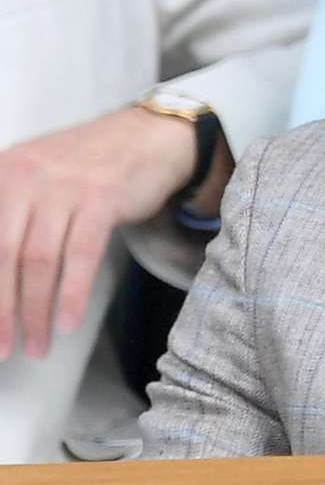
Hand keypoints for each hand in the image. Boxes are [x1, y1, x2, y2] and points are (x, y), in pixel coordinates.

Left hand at [0, 107, 200, 360]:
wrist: (148, 136)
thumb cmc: (87, 167)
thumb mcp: (33, 178)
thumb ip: (8, 216)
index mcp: (1, 175)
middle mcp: (23, 177)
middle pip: (3, 256)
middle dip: (1, 310)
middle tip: (2, 348)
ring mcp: (64, 187)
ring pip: (38, 262)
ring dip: (35, 311)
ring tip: (36, 346)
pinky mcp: (101, 198)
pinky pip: (81, 255)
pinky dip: (73, 294)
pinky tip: (69, 322)